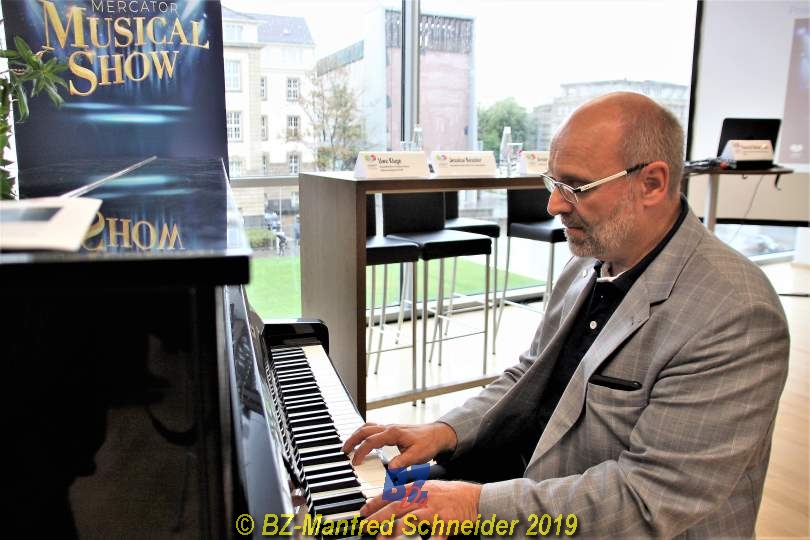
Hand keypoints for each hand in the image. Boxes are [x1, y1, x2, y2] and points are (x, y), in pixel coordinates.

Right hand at [341, 422, 457, 467]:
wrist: (438, 434)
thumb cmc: (429, 443)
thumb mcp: (417, 455)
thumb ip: (402, 462)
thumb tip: (390, 470)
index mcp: (393, 433)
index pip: (371, 441)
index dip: (361, 452)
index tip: (355, 463)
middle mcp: (389, 428)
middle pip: (364, 430)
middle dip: (352, 440)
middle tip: (344, 451)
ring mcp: (390, 428)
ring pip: (367, 427)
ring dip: (356, 435)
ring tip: (349, 446)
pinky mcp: (392, 430)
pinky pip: (373, 429)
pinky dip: (364, 434)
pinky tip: (363, 442)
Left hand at [361, 479, 480, 539]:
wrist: (474, 499)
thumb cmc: (451, 495)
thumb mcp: (429, 488)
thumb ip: (412, 493)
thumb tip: (393, 501)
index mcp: (418, 488)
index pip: (392, 494)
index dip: (376, 503)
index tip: (364, 511)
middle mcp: (423, 497)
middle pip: (396, 507)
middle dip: (378, 517)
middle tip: (365, 526)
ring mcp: (433, 510)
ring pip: (409, 520)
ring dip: (393, 530)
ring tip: (381, 539)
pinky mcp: (444, 523)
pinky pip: (433, 535)